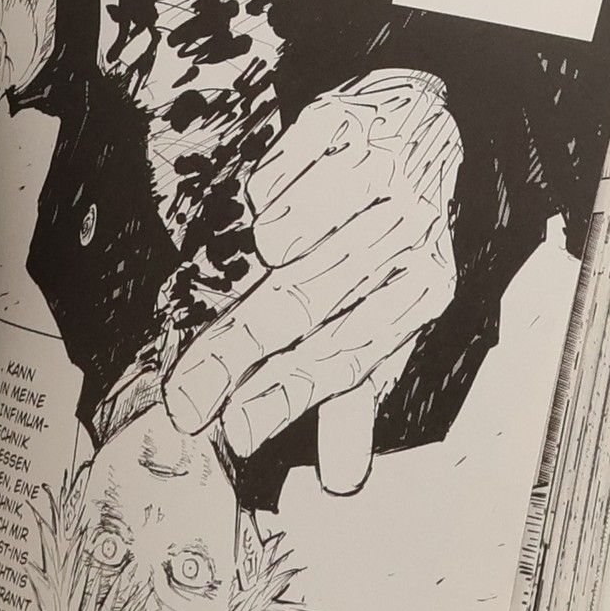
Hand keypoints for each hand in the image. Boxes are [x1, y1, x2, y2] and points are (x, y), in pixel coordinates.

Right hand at [163, 71, 462, 495]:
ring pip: (279, 239)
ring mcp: (380, 175)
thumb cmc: (388, 239)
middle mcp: (411, 232)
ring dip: (261, 253)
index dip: (284, 396)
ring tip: (284, 246)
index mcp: (425, 287)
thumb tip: (341, 483)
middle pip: (300, 306)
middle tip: (183, 402)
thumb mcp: (384, 311)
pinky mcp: (344, 127)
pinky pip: (270, 179)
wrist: (416, 127)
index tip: (231, 431)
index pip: (347, 353)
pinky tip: (292, 191)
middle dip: (232, 359)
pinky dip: (264, 195)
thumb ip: (352, 393)